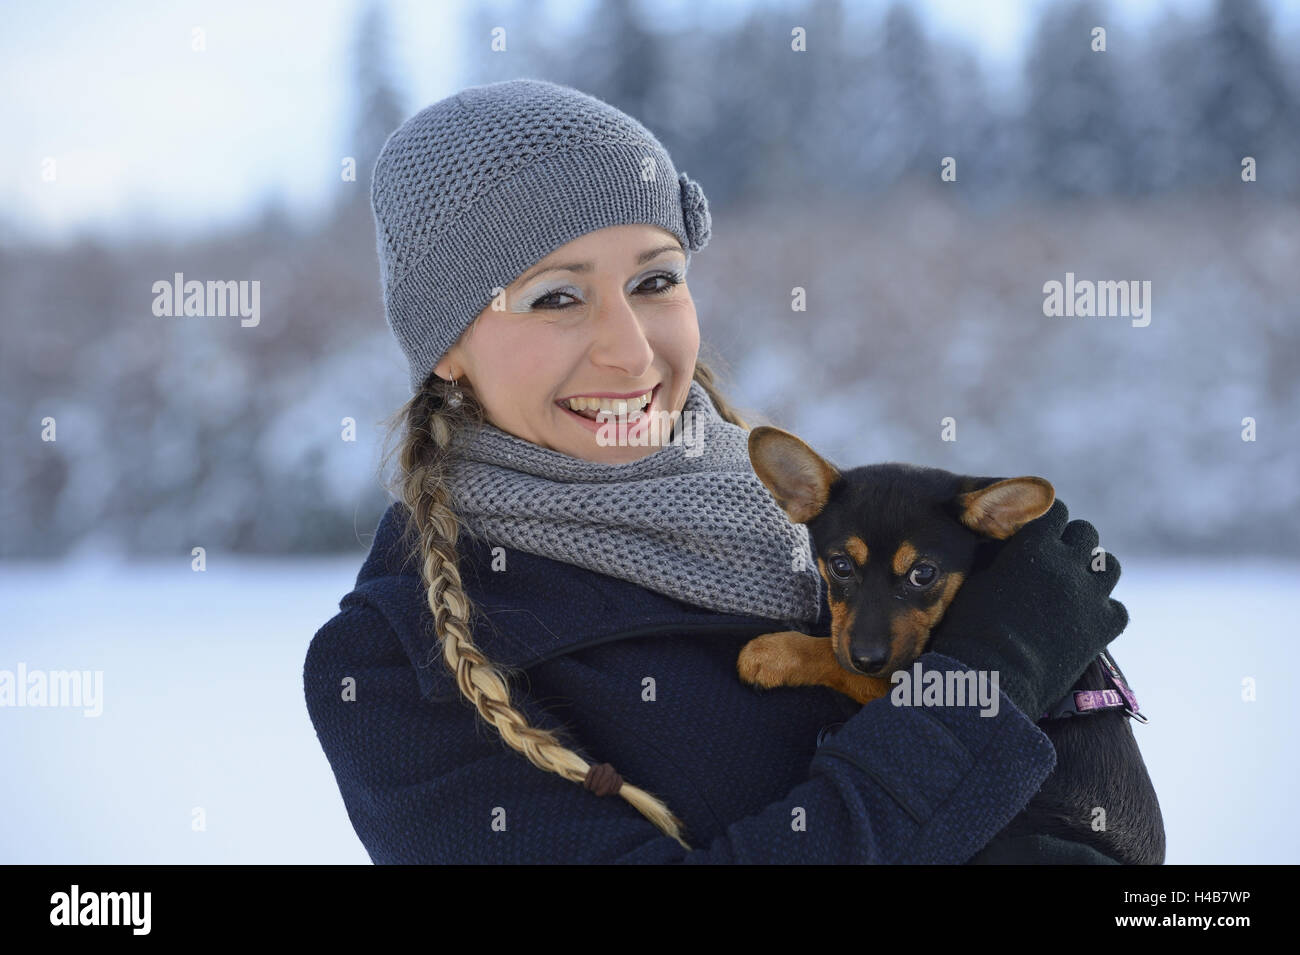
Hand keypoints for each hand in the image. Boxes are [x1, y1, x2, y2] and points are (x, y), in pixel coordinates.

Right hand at [927, 498, 1128, 719]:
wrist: (992, 678)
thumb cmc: (971, 628)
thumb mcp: (977, 580)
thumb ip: (999, 555)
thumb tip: (1005, 544)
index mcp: (1034, 546)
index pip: (1056, 510)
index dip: (1048, 519)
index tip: (1040, 531)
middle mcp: (1068, 564)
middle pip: (1086, 532)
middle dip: (1072, 542)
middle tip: (1057, 560)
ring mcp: (1091, 595)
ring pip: (1110, 565)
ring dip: (1093, 572)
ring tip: (1077, 587)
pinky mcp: (1104, 627)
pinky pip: (1117, 608)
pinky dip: (1103, 612)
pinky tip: (1084, 621)